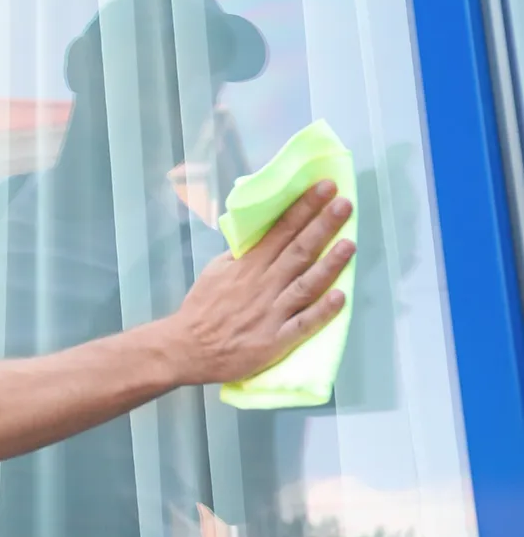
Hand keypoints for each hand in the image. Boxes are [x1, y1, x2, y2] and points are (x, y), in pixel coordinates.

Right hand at [166, 180, 354, 385]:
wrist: (187, 348)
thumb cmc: (202, 308)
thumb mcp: (216, 271)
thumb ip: (242, 255)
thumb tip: (262, 235)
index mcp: (247, 266)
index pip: (280, 230)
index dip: (303, 208)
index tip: (324, 188)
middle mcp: (263, 284)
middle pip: (297, 251)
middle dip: (322, 225)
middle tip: (344, 203)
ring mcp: (271, 312)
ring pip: (306, 284)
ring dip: (329, 264)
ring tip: (349, 244)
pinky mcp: (276, 340)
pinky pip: (303, 324)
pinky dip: (322, 311)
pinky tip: (341, 297)